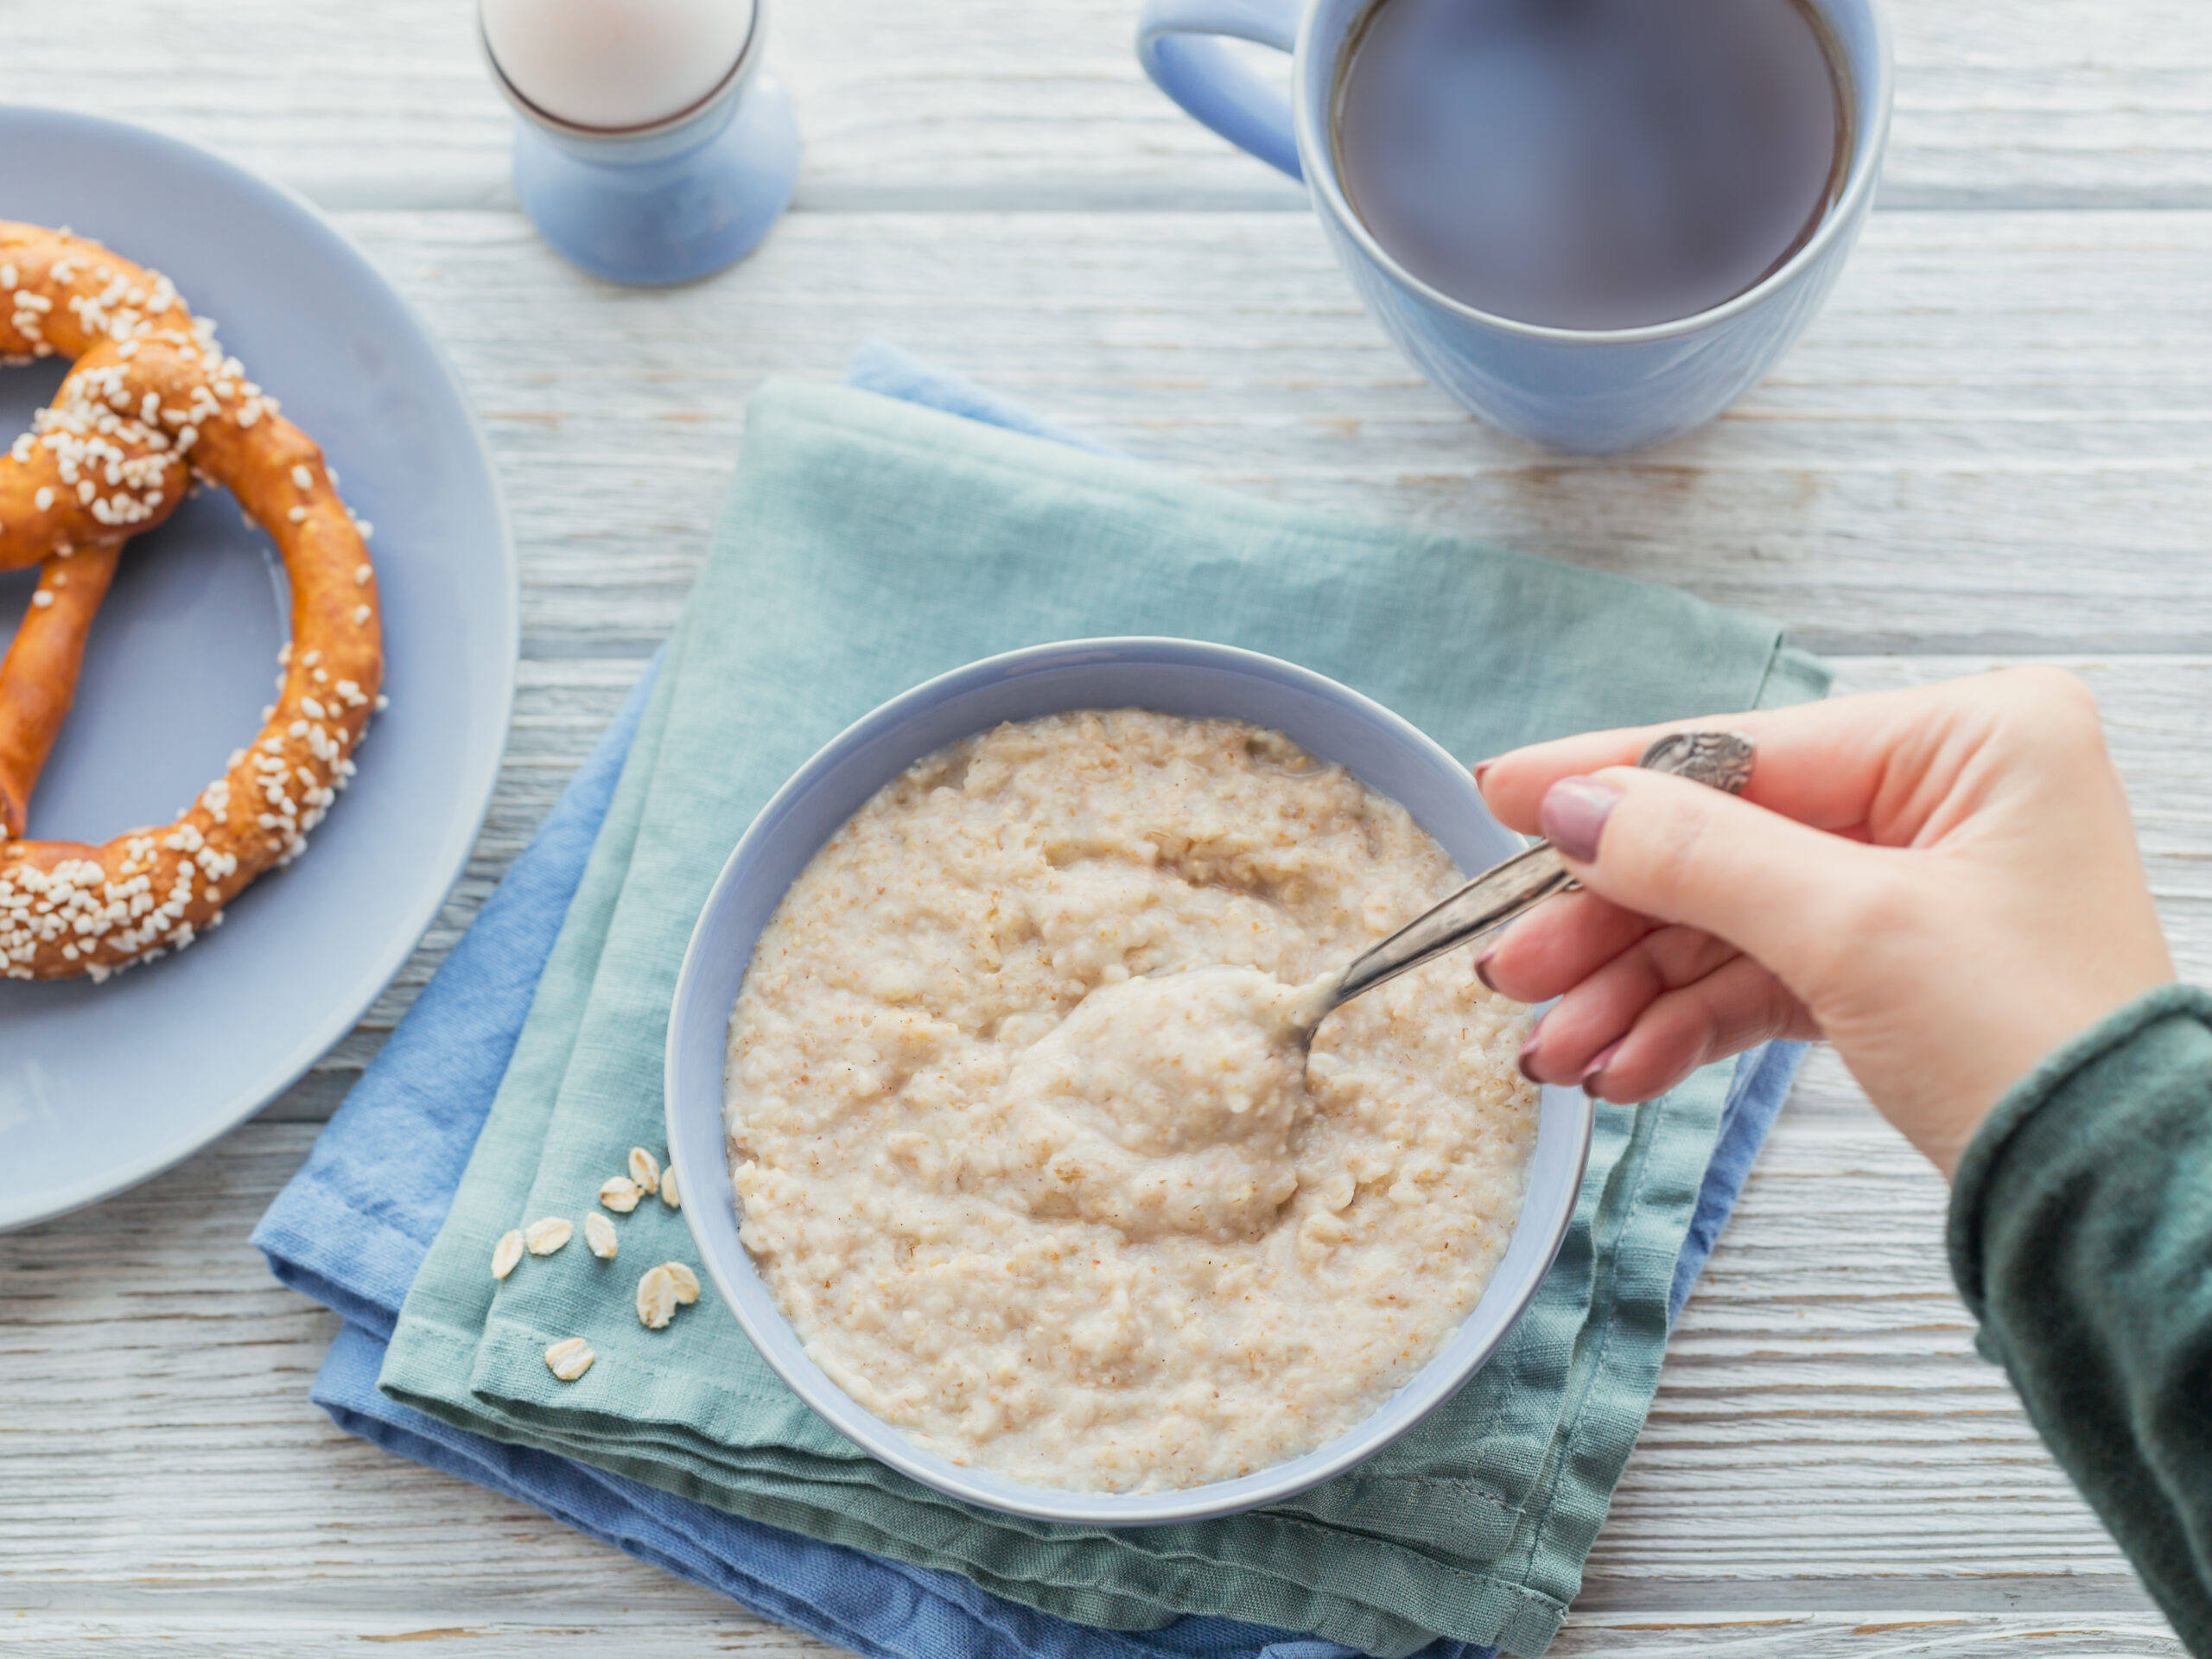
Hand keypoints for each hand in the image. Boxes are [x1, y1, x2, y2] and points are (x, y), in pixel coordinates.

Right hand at [1474, 668, 2173, 1175]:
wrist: (2120, 1216)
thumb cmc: (2038, 1047)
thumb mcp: (1853, 932)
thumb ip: (1697, 854)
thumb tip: (1571, 805)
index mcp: (1973, 739)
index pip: (1745, 748)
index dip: (1611, 780)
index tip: (1501, 793)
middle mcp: (1947, 796)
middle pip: (1722, 840)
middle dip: (1612, 922)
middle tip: (1514, 969)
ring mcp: (1916, 886)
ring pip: (1726, 920)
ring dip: (1632, 990)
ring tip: (1553, 1052)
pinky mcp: (1892, 971)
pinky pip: (1759, 978)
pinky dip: (1684, 1023)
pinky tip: (1619, 1066)